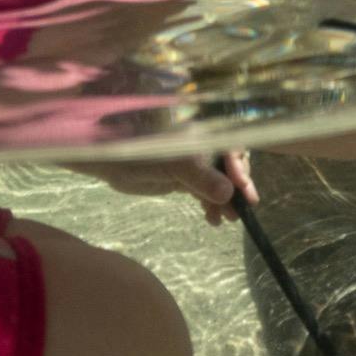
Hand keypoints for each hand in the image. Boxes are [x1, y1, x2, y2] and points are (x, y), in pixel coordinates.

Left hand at [70, 151, 254, 225]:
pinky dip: (211, 205)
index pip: (233, 149)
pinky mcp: (186, 179)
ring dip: (225, 201)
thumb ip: (202, 178)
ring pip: (220, 182)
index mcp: (205, 136)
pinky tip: (211, 219)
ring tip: (227, 219)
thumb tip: (229, 193)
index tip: (243, 188)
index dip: (240, 168)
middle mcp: (204, 147)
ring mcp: (195, 164)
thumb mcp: (176, 165)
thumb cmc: (143, 154)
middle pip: (231, 167)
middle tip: (244, 207)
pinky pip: (206, 192)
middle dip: (238, 188)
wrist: (112, 163)